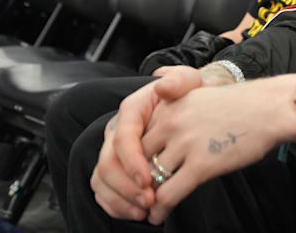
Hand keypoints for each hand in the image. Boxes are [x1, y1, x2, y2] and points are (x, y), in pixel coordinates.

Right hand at [90, 67, 202, 220]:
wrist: (193, 102)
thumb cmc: (191, 93)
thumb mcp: (189, 81)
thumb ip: (177, 80)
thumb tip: (162, 86)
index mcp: (132, 110)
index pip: (122, 138)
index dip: (131, 162)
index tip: (148, 180)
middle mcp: (118, 131)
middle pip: (108, 163)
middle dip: (126, 187)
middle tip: (150, 202)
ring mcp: (115, 150)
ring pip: (102, 179)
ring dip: (120, 199)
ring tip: (145, 212)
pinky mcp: (117, 166)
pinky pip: (105, 189)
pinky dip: (116, 204)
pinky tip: (136, 213)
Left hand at [138, 75, 295, 224]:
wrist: (273, 109)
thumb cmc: (243, 105)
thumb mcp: (200, 96)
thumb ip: (175, 109)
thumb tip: (160, 136)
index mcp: (168, 105)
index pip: (135, 138)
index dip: (132, 162)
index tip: (134, 175)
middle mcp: (171, 122)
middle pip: (136, 161)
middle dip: (135, 182)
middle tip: (136, 197)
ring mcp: (186, 143)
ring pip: (150, 180)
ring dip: (145, 200)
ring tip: (146, 210)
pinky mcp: (202, 164)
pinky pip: (169, 194)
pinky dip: (160, 209)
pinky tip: (159, 215)